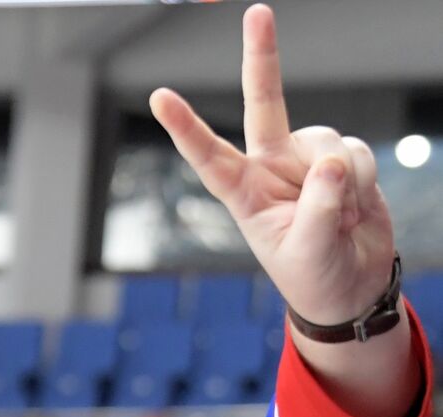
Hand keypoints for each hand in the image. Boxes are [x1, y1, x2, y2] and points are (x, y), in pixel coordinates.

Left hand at [150, 4, 392, 326]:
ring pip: (326, 138)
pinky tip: (355, 208)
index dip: (185, 127)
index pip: (209, 156)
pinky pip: (355, 152)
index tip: (158, 97)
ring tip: (337, 219)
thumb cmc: (313, 275)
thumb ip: (319, 209)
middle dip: (263, 58)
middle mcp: (271, 168)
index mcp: (244, 194)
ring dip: (342, 181)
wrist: (350, 284)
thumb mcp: (308, 251)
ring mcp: (307, 159)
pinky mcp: (341, 159)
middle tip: (258, 13)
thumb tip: (329, 162)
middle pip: (264, 104)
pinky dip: (362, 181)